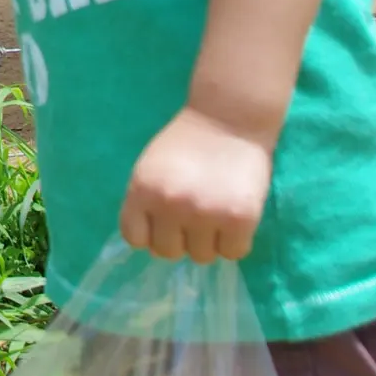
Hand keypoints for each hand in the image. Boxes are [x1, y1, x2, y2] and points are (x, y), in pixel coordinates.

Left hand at [120, 104, 272, 263]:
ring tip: (216, 213)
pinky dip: (235, 242)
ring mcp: (205, 214)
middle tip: (194, 216)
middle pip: (168, 253)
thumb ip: (146, 202)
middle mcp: (170, 206)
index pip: (135, 238)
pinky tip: (235, 219)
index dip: (150, 233)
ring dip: (209, 241)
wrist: (230, 118)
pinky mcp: (239, 219)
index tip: (163, 222)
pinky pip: (233, 253)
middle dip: (180, 238)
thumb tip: (151, 243)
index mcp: (143, 190)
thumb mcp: (151, 167)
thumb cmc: (187, 143)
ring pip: (201, 257)